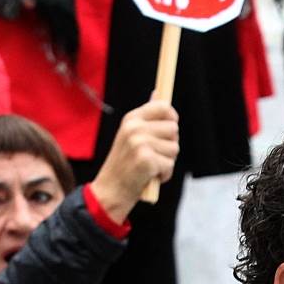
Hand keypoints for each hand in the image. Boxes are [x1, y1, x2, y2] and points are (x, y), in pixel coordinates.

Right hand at [90, 99, 179, 221]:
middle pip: (173, 129)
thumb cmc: (125, 164)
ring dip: (166, 162)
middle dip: (169, 146)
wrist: (109, 191)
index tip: (168, 131)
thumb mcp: (131, 136)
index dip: (172, 118)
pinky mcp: (146, 160)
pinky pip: (170, 165)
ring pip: (174, 149)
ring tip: (150, 167)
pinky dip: (164, 175)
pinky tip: (149, 177)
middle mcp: (135, 128)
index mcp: (131, 119)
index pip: (164, 107)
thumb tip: (158, 92)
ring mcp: (140, 143)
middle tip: (153, 156)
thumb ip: (147, 117)